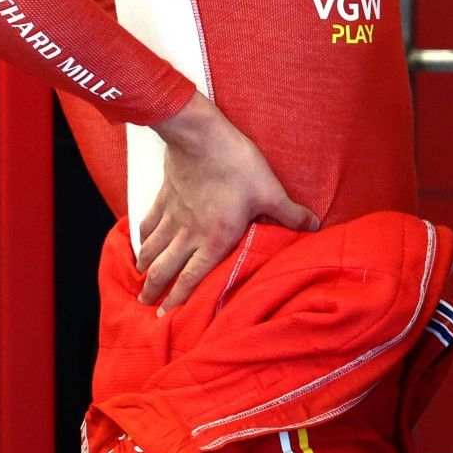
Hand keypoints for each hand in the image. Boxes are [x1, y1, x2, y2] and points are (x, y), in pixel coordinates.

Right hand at [135, 93, 318, 312]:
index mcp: (215, 240)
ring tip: (140, 279)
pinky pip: (148, 223)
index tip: (166, 315)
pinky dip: (140, 237)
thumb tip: (315, 226)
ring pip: (153, 249)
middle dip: (154, 290)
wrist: (201, 137)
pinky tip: (138, 243)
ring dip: (145, 267)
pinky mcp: (164, 197)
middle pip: (165, 269)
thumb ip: (290, 214)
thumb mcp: (270, 191)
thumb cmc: (237, 166)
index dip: (179, 299)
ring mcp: (173, 216)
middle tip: (146, 304)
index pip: (193, 278)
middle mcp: (189, 234)